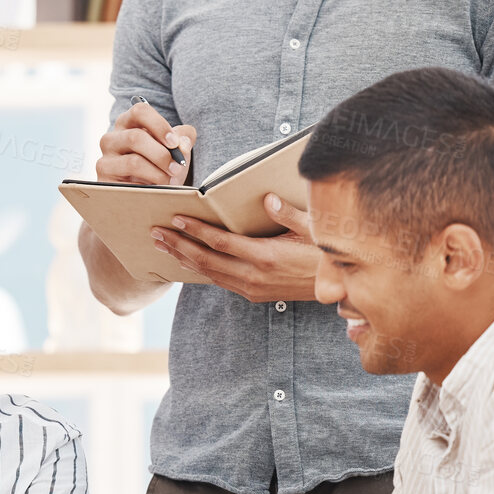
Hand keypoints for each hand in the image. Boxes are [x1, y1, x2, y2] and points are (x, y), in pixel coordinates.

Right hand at [97, 100, 196, 185]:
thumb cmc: (160, 165)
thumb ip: (184, 138)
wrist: (148, 194)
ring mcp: (105, 160)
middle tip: (178, 167)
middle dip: (162, 154)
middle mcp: (111, 139)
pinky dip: (148, 188)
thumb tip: (182, 143)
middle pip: (136, 137)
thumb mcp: (174, 149)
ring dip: (158, 174)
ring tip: (170, 182)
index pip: (139, 111)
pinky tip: (156, 191)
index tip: (175, 142)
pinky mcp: (104, 181)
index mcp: (128, 123)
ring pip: (133, 162)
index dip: (159, 125)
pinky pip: (129, 184)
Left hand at [151, 193, 321, 302]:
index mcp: (266, 257)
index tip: (175, 218)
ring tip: (162, 246)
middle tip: (154, 232)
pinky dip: (200, 270)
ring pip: (209, 273)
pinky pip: (220, 281)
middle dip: (178, 245)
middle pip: (206, 259)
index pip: (220, 242)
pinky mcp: (254, 294)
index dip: (195, 230)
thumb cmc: (326, 255)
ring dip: (183, 259)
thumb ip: (289, 215)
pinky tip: (187, 262)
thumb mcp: (314, 231)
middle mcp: (254, 276)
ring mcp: (252, 288)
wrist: (339, 289)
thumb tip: (267, 198)